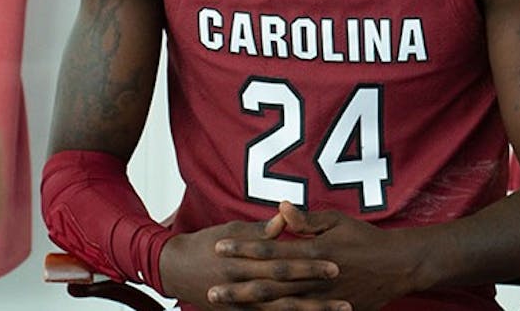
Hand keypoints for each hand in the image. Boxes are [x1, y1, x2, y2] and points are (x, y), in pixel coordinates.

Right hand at [159, 215, 344, 309]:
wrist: (174, 269)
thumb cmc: (205, 244)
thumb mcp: (230, 230)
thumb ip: (260, 229)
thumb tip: (285, 218)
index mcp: (242, 261)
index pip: (282, 264)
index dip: (309, 265)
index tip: (335, 264)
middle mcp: (242, 286)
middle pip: (285, 293)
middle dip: (316, 296)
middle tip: (345, 296)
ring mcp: (240, 306)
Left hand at [210, 202, 416, 310]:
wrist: (397, 267)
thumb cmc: (365, 240)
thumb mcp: (336, 222)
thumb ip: (305, 221)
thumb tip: (281, 207)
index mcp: (312, 252)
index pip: (270, 251)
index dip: (242, 249)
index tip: (218, 247)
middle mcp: (313, 278)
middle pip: (268, 285)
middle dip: (237, 287)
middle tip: (210, 289)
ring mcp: (320, 300)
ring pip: (279, 306)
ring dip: (250, 307)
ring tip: (225, 305)